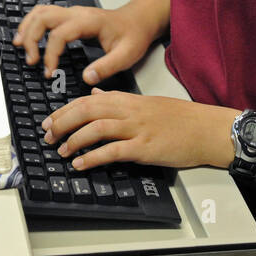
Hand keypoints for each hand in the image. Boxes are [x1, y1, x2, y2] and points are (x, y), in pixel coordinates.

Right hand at [14, 3, 157, 82]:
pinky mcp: (70, 17)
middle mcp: (77, 13)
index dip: (50, 54)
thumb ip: (107, 67)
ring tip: (19, 46)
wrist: (139, 19)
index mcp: (88, 21)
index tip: (49, 73)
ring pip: (40, 12)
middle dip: (31, 37)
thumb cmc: (134, 35)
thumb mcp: (127, 54)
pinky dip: (32, 23)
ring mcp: (72, 13)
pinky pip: (44, 14)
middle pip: (43, 17)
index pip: (59, 34)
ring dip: (27, 27)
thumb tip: (86, 78)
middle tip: (30, 61)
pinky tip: (27, 37)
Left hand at [42, 90, 236, 171]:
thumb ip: (118, 98)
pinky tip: (81, 164)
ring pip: (97, 128)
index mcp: (128, 99)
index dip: (65, 110)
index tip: (50, 120)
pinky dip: (94, 157)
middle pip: (87, 110)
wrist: (207, 129)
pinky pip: (114, 151)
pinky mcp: (145, 147)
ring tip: (61, 151)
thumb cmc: (180, 118)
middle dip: (63, 122)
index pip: (88, 99)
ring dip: (74, 140)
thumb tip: (96, 92)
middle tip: (48, 135)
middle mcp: (130, 110)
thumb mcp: (146, 102)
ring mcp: (138, 128)